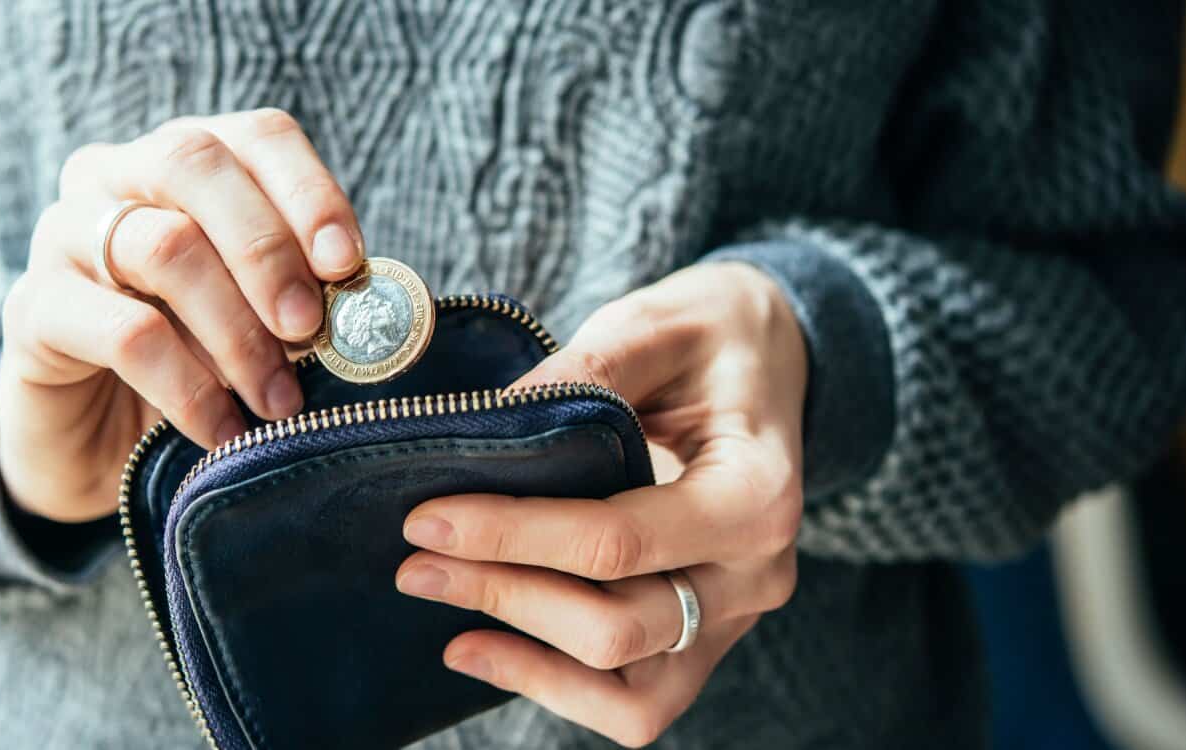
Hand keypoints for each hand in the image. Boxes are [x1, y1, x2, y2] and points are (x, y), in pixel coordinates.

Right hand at [0, 109, 362, 521]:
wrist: (95, 445)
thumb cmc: (194, 365)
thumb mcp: (257, 321)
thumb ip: (302, 296)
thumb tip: (369, 304)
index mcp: (187, 162)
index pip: (257, 136)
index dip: (310, 192)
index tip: (347, 263)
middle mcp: (116, 176)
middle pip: (197, 164)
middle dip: (268, 250)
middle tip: (308, 328)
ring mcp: (62, 234)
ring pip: (163, 246)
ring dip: (237, 332)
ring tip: (278, 400)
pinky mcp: (32, 309)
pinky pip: (123, 332)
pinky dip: (188, 386)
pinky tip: (223, 432)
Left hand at [395, 262, 806, 746]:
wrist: (769, 359)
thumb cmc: (712, 338)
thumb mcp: (655, 326)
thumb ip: (584, 372)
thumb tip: (485, 427)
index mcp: (757, 494)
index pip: (620, 541)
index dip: (513, 536)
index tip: (428, 518)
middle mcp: (756, 574)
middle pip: (617, 627)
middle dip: (504, 594)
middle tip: (416, 559)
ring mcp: (733, 618)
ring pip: (628, 690)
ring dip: (523, 654)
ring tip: (442, 605)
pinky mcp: (703, 638)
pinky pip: (634, 701)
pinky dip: (555, 685)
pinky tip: (481, 647)